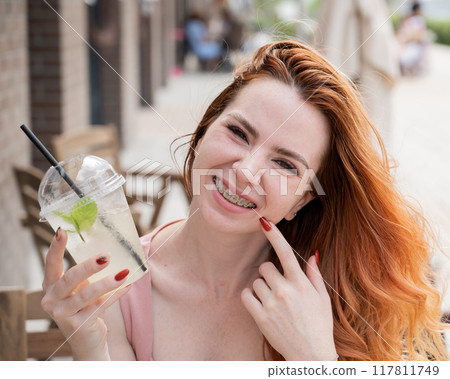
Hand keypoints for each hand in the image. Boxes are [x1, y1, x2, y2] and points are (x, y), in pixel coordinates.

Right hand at [41, 228, 130, 359]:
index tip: (62, 231)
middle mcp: (51, 300)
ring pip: (87, 294)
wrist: (87, 340)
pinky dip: (115, 295)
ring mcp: (62, 314)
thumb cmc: (85, 307)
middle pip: (69, 278)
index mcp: (51, 286)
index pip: (51, 264)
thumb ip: (87, 274)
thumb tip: (109, 252)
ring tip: (124, 273)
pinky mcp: (78, 326)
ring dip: (108, 282)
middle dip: (88, 266)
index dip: (56, 248)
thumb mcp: (82, 288)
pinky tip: (127, 286)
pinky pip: (100, 306)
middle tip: (106, 256)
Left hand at [241, 218, 336, 360]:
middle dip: (270, 274)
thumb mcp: (323, 298)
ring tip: (273, 301)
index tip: (264, 222)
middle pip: (265, 267)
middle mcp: (285, 291)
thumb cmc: (319, 325)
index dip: (274, 235)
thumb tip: (312, 254)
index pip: (286, 253)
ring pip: (256, 281)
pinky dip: (250, 297)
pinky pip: (246, 295)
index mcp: (301, 284)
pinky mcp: (260, 317)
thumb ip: (314, 275)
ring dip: (262, 287)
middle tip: (278, 287)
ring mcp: (271, 304)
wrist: (310, 355)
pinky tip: (261, 304)